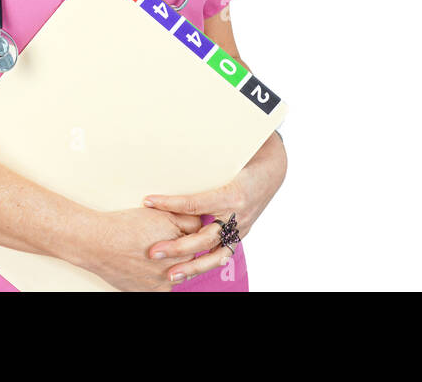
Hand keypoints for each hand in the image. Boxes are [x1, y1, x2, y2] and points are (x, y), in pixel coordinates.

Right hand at [75, 207, 204, 290]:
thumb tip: (201, 222)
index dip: (187, 234)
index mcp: (184, 248)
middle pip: (189, 260)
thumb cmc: (128, 226)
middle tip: (161, 240)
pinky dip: (157, 278)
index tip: (177, 232)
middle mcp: (177, 269)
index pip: (198, 242)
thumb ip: (188, 219)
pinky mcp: (149, 292)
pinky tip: (146, 266)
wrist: (98, 243)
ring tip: (150, 253)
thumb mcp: (163, 214)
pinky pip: (162, 286)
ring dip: (171, 265)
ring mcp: (162, 283)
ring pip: (176, 274)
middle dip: (180, 251)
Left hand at [142, 131, 286, 283]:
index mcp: (233, 195)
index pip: (196, 203)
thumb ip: (205, 162)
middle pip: (205, 238)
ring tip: (170, 274)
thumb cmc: (248, 161)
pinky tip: (188, 271)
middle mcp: (238, 215)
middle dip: (177, 247)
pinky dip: (205, 264)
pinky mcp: (240, 234)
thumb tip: (175, 147)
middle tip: (153, 251)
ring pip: (215, 254)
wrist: (273, 170)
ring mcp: (241, 227)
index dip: (171, 203)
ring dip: (191, 266)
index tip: (148, 201)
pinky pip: (222, 255)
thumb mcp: (229, 159)